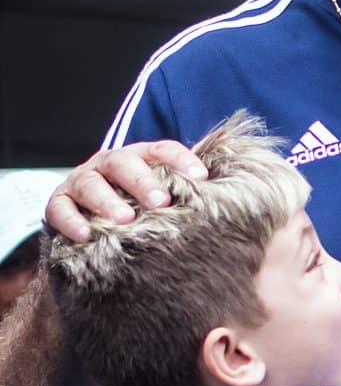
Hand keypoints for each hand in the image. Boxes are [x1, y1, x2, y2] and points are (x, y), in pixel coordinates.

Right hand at [45, 140, 209, 240]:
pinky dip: (71, 221)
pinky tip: (86, 235)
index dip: (182, 160)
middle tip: (161, 202)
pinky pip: (60, 209)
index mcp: (140, 157)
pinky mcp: (59, 202)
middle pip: (124, 163)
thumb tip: (235, 205)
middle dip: (143, 182)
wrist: (93, 217)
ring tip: (125, 220)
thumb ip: (189, 195)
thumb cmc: (141, 207)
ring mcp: (82, 181)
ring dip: (107, 201)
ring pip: (91, 184)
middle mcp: (109, 164)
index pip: (162, 150)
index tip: (202, 177)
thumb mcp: (163, 197)